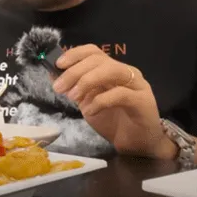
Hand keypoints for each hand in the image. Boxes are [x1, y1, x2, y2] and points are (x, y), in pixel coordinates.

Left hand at [53, 44, 172, 157]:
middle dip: (75, 71)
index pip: (93, 51)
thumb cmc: (112, 121)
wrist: (137, 144)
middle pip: (99, 60)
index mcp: (112, 69)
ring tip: (73, 97)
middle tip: (59, 87)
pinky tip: (89, 111)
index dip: (74, 54)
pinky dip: (100, 100)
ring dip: (87, 81)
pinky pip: (120, 93)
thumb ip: (74, 88)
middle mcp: (126, 72)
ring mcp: (137, 85)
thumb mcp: (86, 102)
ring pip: (111, 70)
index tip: (58, 65)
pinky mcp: (143, 101)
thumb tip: (53, 75)